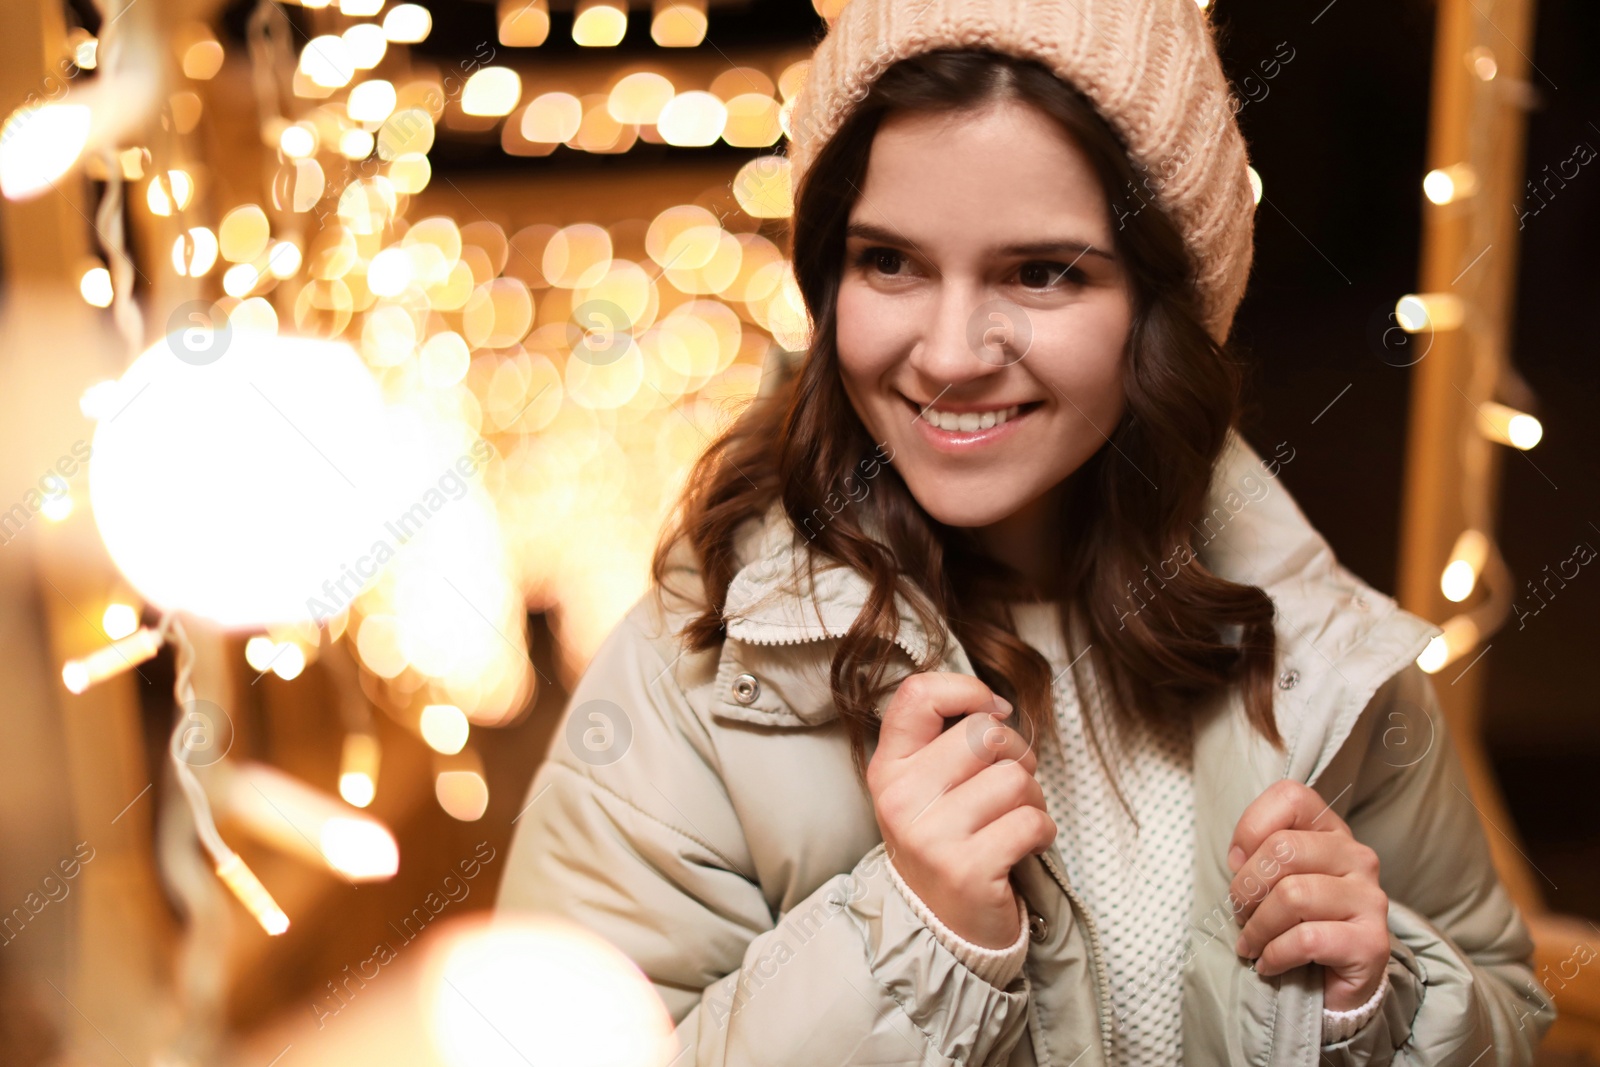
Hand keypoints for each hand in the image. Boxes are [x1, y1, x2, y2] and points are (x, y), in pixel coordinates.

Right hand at [866, 672, 1056, 948]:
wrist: (943, 929)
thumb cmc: (948, 842)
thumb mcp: (925, 788)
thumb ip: (946, 739)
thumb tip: (996, 706)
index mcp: (889, 768)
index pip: (918, 695)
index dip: (967, 690)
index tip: (992, 712)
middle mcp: (900, 798)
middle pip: (985, 733)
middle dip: (1017, 754)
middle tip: (1009, 788)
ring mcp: (930, 836)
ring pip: (1016, 777)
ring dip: (1033, 798)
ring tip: (1013, 822)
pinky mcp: (967, 870)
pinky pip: (1032, 821)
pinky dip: (1043, 832)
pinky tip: (1024, 848)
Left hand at [1227, 779, 1389, 1011]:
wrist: (1337, 984)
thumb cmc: (1297, 923)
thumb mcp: (1274, 879)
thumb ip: (1259, 854)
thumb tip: (1238, 860)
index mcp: (1331, 832)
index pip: (1290, 797)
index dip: (1250, 828)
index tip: (1237, 863)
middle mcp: (1357, 857)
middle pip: (1283, 849)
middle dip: (1246, 887)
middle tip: (1241, 914)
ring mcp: (1370, 898)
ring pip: (1292, 896)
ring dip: (1258, 927)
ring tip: (1252, 943)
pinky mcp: (1372, 942)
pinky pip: (1307, 939)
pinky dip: (1275, 954)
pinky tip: (1269, 963)